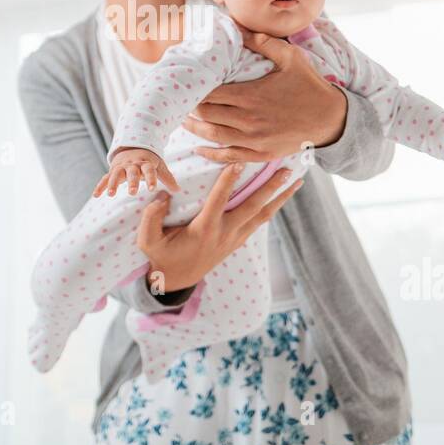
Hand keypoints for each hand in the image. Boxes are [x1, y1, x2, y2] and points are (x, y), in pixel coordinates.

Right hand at [93, 147, 180, 197]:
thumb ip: (167, 178)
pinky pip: (105, 178)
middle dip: (132, 182)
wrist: (132, 147)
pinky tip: (95, 195)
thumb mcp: (159, 166)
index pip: (149, 170)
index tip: (152, 188)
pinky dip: (100, 186)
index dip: (151, 178)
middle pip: (132, 172)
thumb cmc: (148, 160)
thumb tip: (178, 190)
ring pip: (116, 174)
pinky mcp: (112, 170)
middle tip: (133, 193)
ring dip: (113, 184)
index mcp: (145, 162)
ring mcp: (121, 167)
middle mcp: (132, 164)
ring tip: (111, 194)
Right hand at [136, 162, 303, 292]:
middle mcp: (224, 233)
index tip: (239, 162)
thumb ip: (151, 216)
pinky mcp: (237, 241)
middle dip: (270, 186)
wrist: (176, 282)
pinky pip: (258, 222)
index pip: (218, 201)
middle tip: (286, 168)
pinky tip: (280, 197)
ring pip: (262, 216)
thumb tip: (163, 195)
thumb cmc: (162, 256)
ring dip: (279, 198)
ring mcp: (233, 239)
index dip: (228, 181)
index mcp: (204, 230)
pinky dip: (271, 208)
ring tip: (296, 181)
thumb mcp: (148, 240)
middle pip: (252, 207)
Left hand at [182, 29, 345, 163]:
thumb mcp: (290, 58)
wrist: (330, 119)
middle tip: (180, 100)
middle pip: (207, 114)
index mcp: (251, 95)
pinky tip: (199, 148)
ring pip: (213, 135)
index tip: (186, 84)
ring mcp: (253, 140)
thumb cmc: (310, 86)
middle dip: (190, 107)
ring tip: (182, 120)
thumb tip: (238, 27)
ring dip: (194, 128)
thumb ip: (262, 43)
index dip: (196, 89)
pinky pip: (228, 156)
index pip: (211, 93)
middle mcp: (248, 120)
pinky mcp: (259, 154)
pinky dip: (211, 153)